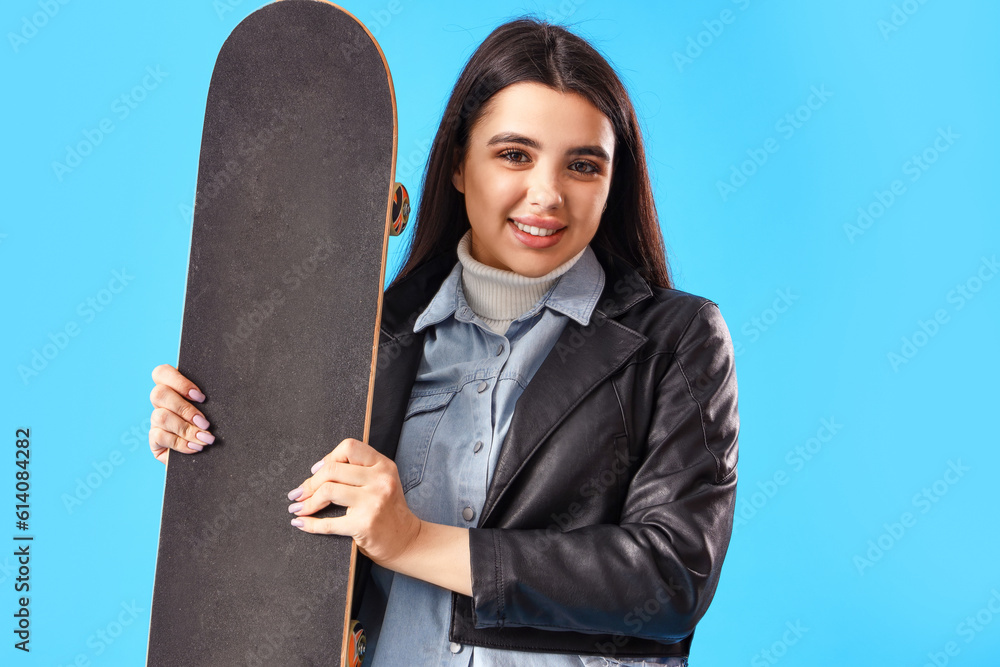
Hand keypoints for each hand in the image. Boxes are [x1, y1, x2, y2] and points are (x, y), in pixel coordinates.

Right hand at [148, 363, 214, 463]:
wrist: (215, 451)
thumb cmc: (218, 423)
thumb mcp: (214, 407)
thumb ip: (210, 398)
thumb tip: (222, 392)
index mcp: (174, 387)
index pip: (162, 372)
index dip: (179, 383)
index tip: (201, 397)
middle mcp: (161, 402)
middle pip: (158, 394)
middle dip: (185, 409)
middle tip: (205, 422)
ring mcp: (155, 421)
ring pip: (160, 417)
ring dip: (185, 428)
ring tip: (205, 438)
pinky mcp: (154, 440)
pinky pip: (159, 437)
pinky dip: (180, 443)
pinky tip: (196, 447)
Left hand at [286, 438, 421, 567]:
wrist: (407, 541)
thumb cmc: (389, 511)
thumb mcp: (382, 482)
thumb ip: (359, 471)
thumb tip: (317, 471)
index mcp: (384, 466)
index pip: (349, 448)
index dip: (328, 458)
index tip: (317, 471)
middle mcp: (380, 480)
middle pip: (333, 470)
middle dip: (310, 483)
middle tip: (298, 494)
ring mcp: (373, 502)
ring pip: (328, 491)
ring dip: (307, 502)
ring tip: (298, 508)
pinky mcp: (364, 524)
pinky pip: (329, 523)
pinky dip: (310, 524)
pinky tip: (301, 523)